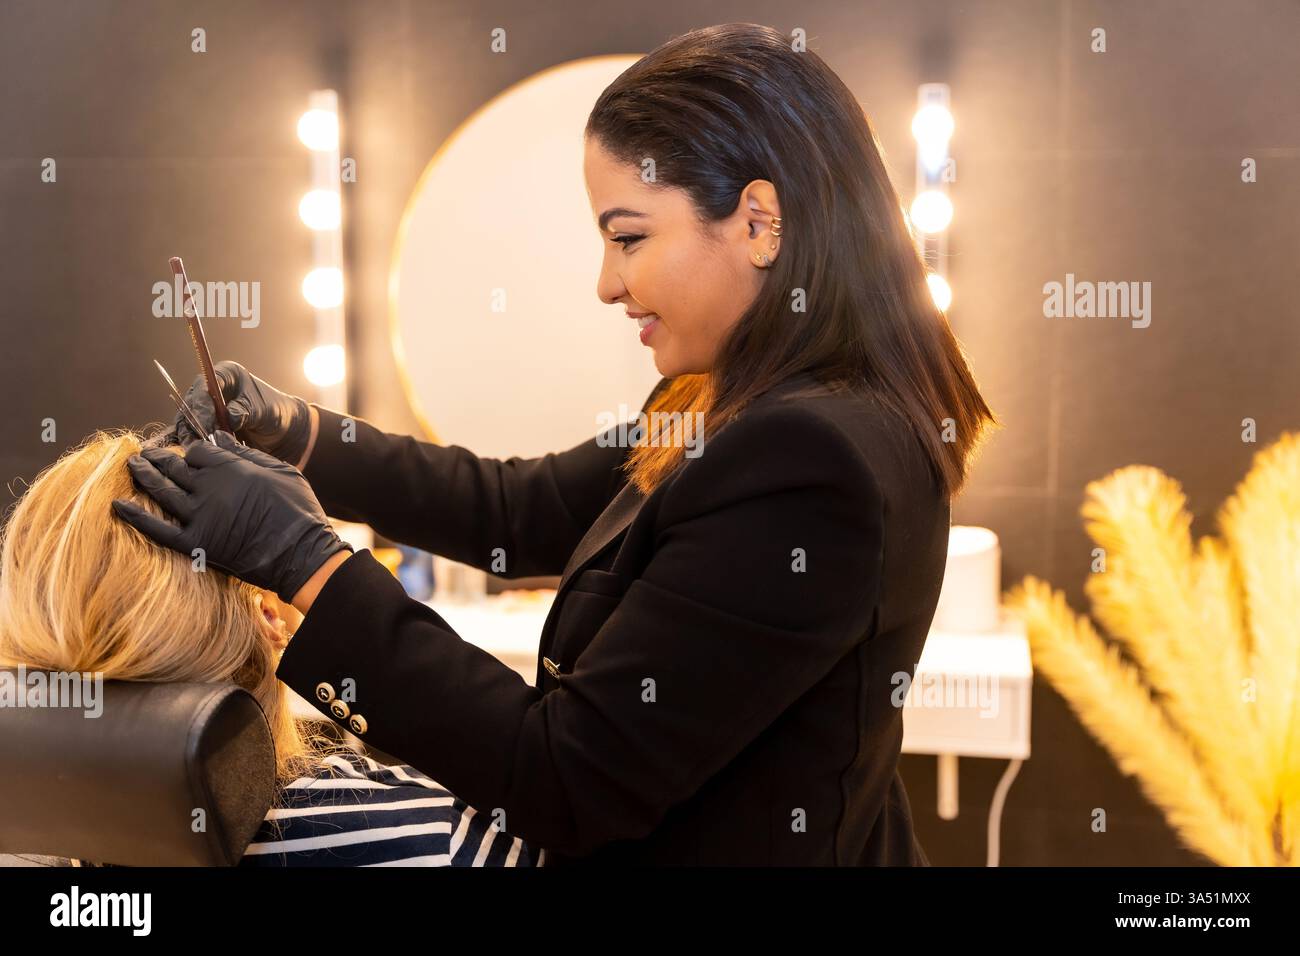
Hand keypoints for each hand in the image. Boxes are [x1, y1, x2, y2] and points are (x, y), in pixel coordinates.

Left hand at [112, 431, 352, 602]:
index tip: (191, 456)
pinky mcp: (195, 544)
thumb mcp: (281, 471)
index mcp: (231, 468)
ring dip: (143, 476)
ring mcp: (200, 516)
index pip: (198, 452)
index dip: (193, 452)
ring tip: (131, 465)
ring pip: (162, 491)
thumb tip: (220, 439)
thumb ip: (247, 455)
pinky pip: (157, 529)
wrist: (302, 554)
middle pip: (174, 467)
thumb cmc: (298, 510)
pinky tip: (118, 505)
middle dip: (158, 457)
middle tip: (144, 453)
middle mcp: (210, 488)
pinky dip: (135, 517)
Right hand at [175, 360, 311, 465]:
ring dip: (192, 436)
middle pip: (191, 404)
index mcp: (226, 374)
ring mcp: (207, 405)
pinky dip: (195, 443)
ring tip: (201, 451)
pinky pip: (193, 432)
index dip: (201, 406)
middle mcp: (212, 387)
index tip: (205, 425)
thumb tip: (229, 418)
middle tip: (199, 443)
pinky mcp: (206, 423)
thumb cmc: (275, 411)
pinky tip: (200, 454)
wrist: (282, 427)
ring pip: (188, 420)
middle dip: (194, 424)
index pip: (205, 387)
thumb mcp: (262, 408)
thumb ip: (244, 411)